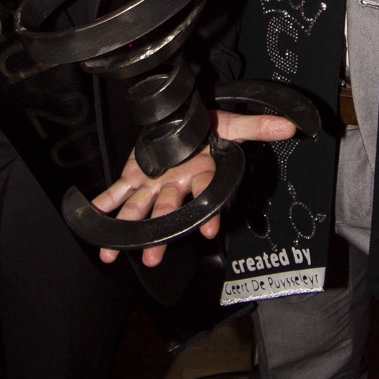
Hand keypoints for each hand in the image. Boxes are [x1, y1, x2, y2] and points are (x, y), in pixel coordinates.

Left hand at [92, 109, 296, 268]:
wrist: (184, 123)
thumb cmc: (208, 130)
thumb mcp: (232, 125)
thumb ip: (257, 127)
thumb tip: (290, 125)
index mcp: (200, 174)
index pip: (205, 195)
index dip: (206, 213)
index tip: (207, 232)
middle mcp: (176, 185)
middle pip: (168, 212)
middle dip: (161, 234)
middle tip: (154, 256)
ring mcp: (153, 184)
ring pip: (139, 210)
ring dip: (127, 230)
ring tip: (113, 252)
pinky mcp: (133, 177)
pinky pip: (115, 193)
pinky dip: (101, 205)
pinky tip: (89, 217)